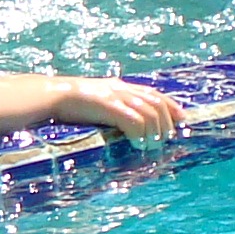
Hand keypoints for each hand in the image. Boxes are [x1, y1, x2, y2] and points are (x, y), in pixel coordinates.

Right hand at [47, 77, 182, 139]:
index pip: (154, 93)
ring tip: (150, 147)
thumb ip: (110, 106)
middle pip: (157, 104)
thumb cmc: (68, 103)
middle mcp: (122, 89)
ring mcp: (117, 98)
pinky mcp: (110, 107)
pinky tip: (137, 145)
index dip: (172, 105)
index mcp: (120, 86)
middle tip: (165, 140)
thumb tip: (121, 122)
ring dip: (154, 133)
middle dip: (166, 123)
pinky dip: (140, 135)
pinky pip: (135, 122)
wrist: (51, 95)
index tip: (183, 118)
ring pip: (150, 115)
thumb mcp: (94, 100)